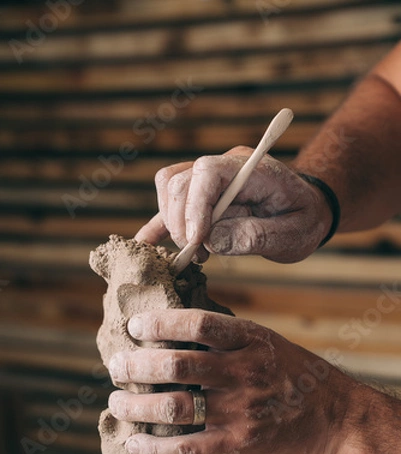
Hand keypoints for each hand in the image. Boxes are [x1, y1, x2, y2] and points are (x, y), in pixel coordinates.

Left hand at [108, 309, 347, 453]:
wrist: (336, 419)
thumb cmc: (296, 374)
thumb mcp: (268, 341)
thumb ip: (227, 335)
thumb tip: (178, 323)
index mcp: (250, 340)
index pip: (198, 325)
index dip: (160, 323)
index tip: (135, 327)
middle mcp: (243, 372)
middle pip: (177, 365)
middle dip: (137, 366)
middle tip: (115, 366)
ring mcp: (240, 410)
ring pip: (175, 407)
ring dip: (136, 406)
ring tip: (115, 403)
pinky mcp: (238, 444)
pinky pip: (188, 447)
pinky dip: (155, 447)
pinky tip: (134, 443)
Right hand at [136, 148, 332, 262]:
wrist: (307, 209)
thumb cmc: (304, 219)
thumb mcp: (293, 235)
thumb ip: (255, 236)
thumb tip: (212, 241)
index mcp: (252, 168)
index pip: (208, 172)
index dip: (195, 206)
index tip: (197, 241)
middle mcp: (225, 166)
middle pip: (181, 181)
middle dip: (181, 222)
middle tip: (200, 254)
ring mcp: (210, 179)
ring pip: (169, 187)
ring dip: (172, 223)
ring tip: (195, 253)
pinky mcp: (201, 196)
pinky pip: (171, 203)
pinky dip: (159, 223)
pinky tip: (147, 244)